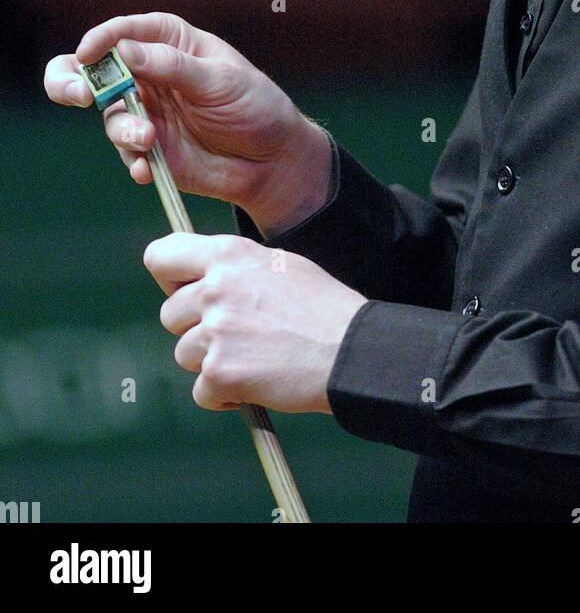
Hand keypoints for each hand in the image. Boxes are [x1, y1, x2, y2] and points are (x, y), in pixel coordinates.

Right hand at [43, 11, 332, 234]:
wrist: (274, 160)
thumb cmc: (255, 105)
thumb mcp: (220, 80)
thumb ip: (173, 66)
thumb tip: (124, 50)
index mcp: (169, 42)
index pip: (124, 32)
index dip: (101, 39)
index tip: (89, 54)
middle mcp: (149, 75)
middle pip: (92, 71)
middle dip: (72, 80)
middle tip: (79, 94)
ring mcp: (146, 112)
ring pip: (108, 115)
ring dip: (122, 128)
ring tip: (148, 140)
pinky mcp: (149, 148)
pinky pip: (126, 152)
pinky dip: (132, 160)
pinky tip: (146, 170)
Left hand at [144, 233, 366, 412]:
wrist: (351, 350)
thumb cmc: (321, 307)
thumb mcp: (278, 265)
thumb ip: (233, 269)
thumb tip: (199, 279)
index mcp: (228, 254)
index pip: (160, 255)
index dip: (168, 277)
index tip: (185, 291)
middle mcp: (215, 287)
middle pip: (170, 314)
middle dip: (195, 329)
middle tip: (236, 335)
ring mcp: (215, 331)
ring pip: (185, 354)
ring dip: (212, 363)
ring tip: (254, 358)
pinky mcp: (220, 372)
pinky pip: (201, 391)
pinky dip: (224, 394)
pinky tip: (257, 382)